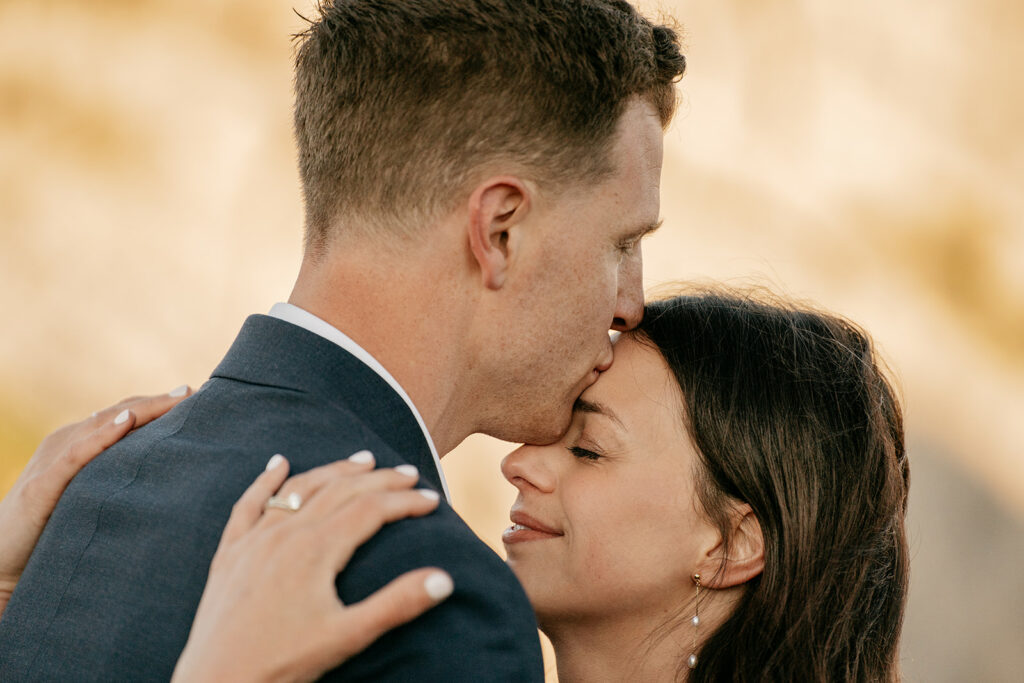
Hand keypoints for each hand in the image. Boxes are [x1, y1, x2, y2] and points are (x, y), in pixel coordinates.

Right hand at [0, 387, 192, 617]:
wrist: (2, 565)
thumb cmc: (52, 533)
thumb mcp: (92, 497)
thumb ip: (119, 479)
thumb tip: (166, 473)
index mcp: (81, 443)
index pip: (126, 414)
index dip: (160, 404)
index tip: (199, 396)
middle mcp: (67, 442)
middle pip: (121, 412)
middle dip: (160, 402)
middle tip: (197, 391)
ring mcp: (53, 459)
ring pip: (104, 425)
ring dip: (142, 410)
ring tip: (176, 398)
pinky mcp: (43, 484)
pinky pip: (76, 455)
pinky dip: (102, 437)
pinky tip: (126, 423)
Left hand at [172, 453, 453, 682]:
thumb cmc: (282, 664)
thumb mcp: (347, 637)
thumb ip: (396, 605)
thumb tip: (444, 579)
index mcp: (316, 550)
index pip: (371, 509)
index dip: (405, 501)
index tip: (432, 499)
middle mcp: (285, 535)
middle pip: (340, 491)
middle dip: (379, 479)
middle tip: (408, 472)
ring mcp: (254, 541)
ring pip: (300, 489)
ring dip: (333, 471)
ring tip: (362, 460)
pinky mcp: (229, 554)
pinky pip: (248, 505)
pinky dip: (265, 481)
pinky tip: (277, 463)